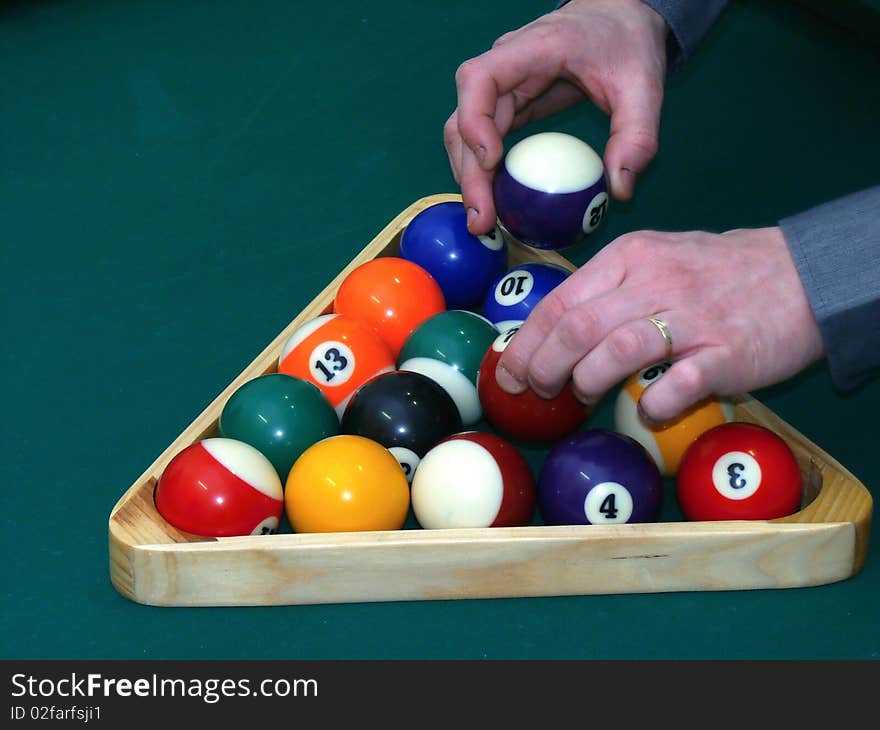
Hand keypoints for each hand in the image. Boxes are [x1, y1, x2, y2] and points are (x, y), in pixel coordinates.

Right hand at [444, 0, 667, 234]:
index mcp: (531, 50)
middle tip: (482, 221)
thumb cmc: (627, 43)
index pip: (479, 79)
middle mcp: (505, 67)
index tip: (492, 161)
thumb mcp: (643, 86)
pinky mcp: (509, 105)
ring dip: (470, 178)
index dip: (475, 121)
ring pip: (465, 133)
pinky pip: (484, 140)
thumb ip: (637, 136)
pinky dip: (485, 173)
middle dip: (468, 172)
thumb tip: (620, 191)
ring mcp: (502, 87)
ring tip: (483, 221)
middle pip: (464, 118)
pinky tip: (496, 204)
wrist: (619, 19)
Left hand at [494, 227, 824, 420]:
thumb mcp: (656, 259)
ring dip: (586, 382)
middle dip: (543, 366)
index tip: (508, 372)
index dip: (525, 343)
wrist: (804, 273)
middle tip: (535, 391)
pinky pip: (676, 385)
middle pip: (578, 327)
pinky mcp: (727, 354)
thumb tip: (552, 333)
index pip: (560, 301)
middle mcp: (656, 281)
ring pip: (617, 350)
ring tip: (579, 397)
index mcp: (630, 256)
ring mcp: (693, 318)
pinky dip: (652, 404)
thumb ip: (608, 289)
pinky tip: (647, 411)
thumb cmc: (717, 272)